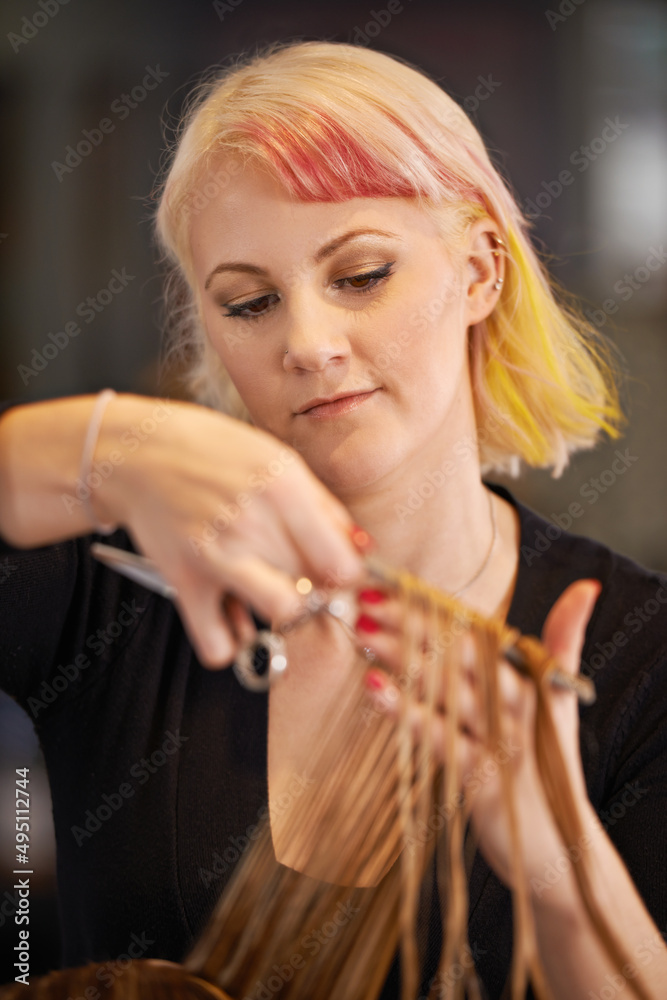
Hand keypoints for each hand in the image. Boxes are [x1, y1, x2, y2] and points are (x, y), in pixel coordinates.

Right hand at [94, 395, 365, 666]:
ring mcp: (217, 556)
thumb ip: (323, 508)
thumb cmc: (214, 454)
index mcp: (283, 489)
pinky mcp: (184, 582)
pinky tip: (228, 614)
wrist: (140, 453)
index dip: (344, 574)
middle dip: (313, 586)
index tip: (334, 570)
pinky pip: (219, 645)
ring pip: (280, 614)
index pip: (341, 564)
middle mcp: (252, 524)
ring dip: (279, 611)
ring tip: (267, 592)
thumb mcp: (278, 461)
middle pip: (315, 585)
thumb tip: (361, 551)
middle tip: (295, 572)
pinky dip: (227, 641)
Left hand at [354, 578, 600, 888]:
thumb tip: (585, 587)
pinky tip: (374, 688)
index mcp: (532, 681)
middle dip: (412, 622)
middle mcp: (518, 706)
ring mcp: (502, 743)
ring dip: (403, 657)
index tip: (388, 584)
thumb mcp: (553, 702)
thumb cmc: (542, 764)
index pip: (477, 631)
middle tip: (365, 598)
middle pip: (461, 653)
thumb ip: (563, 640)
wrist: (557, 848)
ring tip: (364, 632)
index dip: (432, 606)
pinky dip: (407, 713)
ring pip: (449, 689)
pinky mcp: (486, 782)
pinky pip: (442, 740)